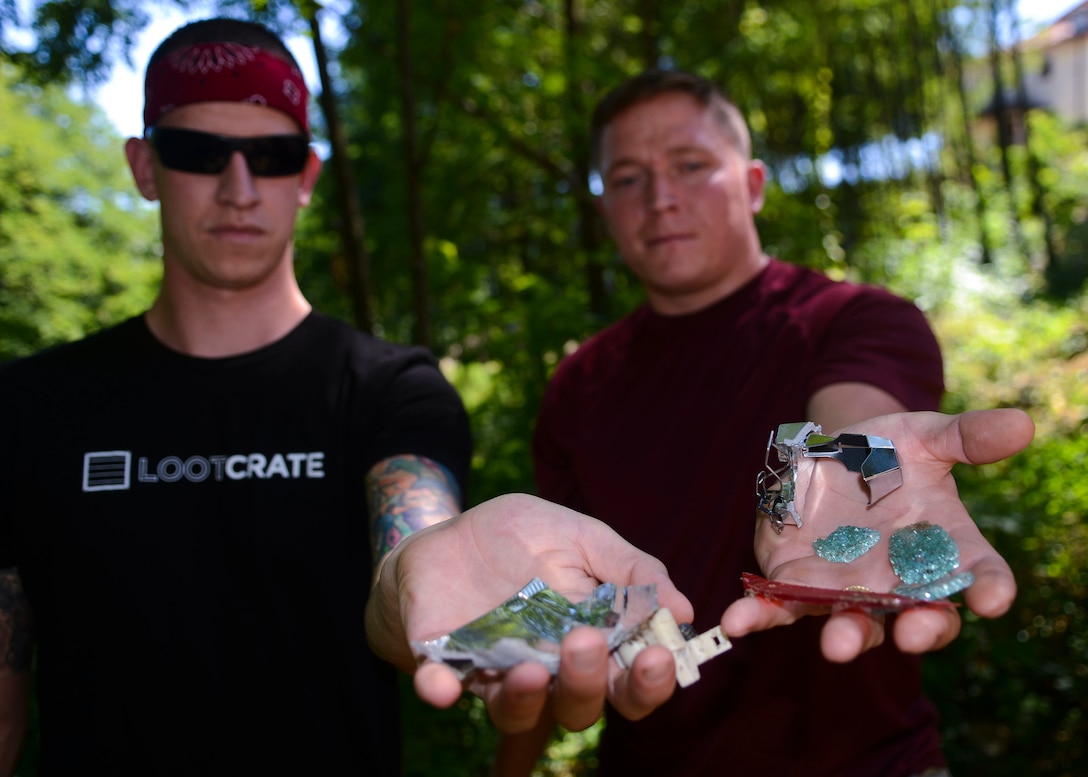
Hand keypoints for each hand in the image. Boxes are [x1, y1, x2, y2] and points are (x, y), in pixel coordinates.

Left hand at [366, 493, 693, 731]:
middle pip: (580, 706)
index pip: (629, 682)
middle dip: (589, 683)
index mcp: (592, 643)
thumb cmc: (520, 538)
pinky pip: (440, 689)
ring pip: (518, 712)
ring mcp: (494, 673)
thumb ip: (630, 569)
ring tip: (530, 667)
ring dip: (526, 698)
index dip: (649, 681)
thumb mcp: (580, 536)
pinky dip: (439, 690)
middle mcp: (548, 671)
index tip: (659, 655)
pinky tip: (441, 686)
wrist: (443, 535)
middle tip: (585, 642)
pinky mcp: (441, 667)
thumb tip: (683, 608)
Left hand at [721, 409, 1033, 661]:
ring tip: (836, 646)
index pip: (978, 575)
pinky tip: (736, 623)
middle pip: (920, 617)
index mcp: (942, 548)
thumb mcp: (922, 436)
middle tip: (914, 635)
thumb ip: (966, 436)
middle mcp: (899, 581)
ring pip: (852, 624)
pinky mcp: (794, 586)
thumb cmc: (883, 451)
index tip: (993, 598)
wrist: (823, 454)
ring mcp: (847, 590)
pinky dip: (756, 618)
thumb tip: (1022, 422)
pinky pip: (776, 609)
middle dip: (920, 630)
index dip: (990, 588)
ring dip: (845, 637)